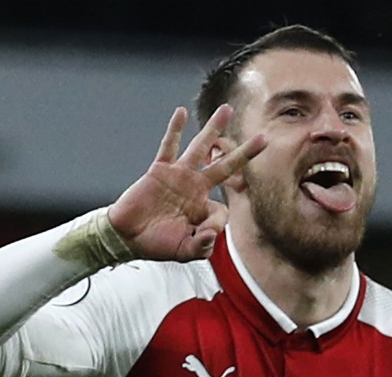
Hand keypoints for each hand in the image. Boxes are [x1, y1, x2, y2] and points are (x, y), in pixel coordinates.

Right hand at [108, 104, 265, 261]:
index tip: (202, 234)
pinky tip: (181, 112)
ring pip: (200, 148)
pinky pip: (169, 147)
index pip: (222, 211)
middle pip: (226, 166)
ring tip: (226, 109)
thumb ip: (200, 247)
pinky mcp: (160, 170)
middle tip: (264, 138)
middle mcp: (195, 188)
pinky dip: (174, 130)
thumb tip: (211, 234)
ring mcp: (179, 176)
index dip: (216, 225)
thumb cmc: (155, 244)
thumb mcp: (182, 252)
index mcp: (202, 208)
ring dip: (213, 129)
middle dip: (245, 153)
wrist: (127, 236)